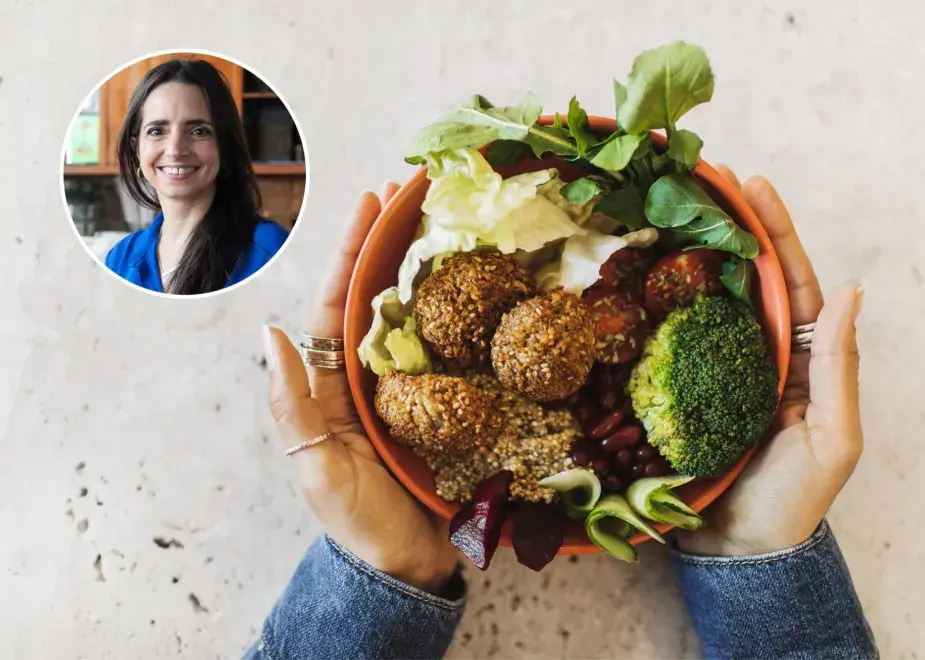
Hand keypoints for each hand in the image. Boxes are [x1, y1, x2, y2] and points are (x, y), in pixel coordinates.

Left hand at [262, 185, 458, 592]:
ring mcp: (417, 385)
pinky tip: (488, 280)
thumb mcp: (316, 466)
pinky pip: (461, 349)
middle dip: (394, 240)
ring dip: (432, 263)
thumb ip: (294, 403)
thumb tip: (269, 330)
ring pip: (422, 312)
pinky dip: (470, 311)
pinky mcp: (452, 401)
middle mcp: (374, 372)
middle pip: (382, 293)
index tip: (372, 200)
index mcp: (336, 381)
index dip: (354, 250)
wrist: (409, 563)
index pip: (339, 302)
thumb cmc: (358, 521)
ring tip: (448, 215)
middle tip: (414, 188)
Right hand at [677, 169, 864, 555]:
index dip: (774, 234)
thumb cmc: (793, 499)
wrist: (740, 552)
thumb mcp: (833, 436)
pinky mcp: (677, 391)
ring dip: (688, 258)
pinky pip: (668, 341)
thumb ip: (837, 365)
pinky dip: (655, 307)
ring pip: (704, 303)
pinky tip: (636, 279)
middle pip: (744, 280)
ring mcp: (714, 370)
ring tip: (665, 212)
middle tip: (702, 181)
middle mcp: (758, 355)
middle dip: (727, 229)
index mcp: (802, 359)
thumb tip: (851, 289)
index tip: (752, 187)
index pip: (792, 283)